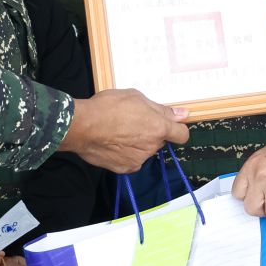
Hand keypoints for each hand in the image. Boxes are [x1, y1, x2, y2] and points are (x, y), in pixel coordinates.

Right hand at [60, 88, 188, 172]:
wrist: (82, 126)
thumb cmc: (108, 107)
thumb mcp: (136, 97)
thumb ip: (161, 109)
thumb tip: (182, 115)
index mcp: (158, 127)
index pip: (182, 135)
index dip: (177, 129)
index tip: (169, 125)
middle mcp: (152, 146)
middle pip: (159, 141)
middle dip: (151, 133)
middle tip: (133, 122)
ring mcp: (139, 159)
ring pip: (144, 150)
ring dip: (137, 143)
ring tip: (118, 132)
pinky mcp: (125, 168)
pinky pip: (131, 160)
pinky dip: (125, 154)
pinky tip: (113, 143)